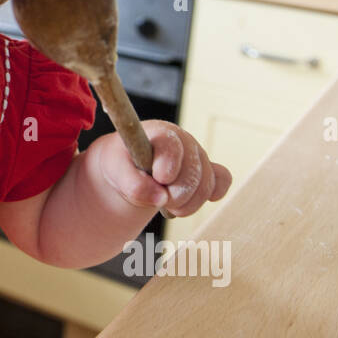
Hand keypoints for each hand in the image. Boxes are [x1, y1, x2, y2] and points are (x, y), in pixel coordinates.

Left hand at [94, 120, 231, 217]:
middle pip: (192, 173)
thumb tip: (160, 198)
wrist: (128, 167)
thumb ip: (132, 183)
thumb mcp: (115, 169)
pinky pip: (222, 181)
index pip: (172, 146)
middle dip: (174, 194)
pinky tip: (190, 201)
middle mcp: (184, 141)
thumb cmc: (120, 163)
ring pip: (206, 185)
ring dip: (186, 204)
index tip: (159, 178)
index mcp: (160, 133)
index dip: (168, 165)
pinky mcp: (208, 169)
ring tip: (166, 205)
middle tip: (157, 199)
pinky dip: (211, 195)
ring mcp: (199, 155)